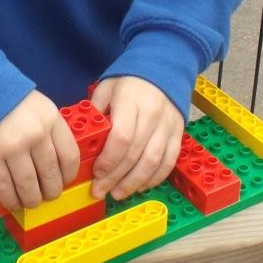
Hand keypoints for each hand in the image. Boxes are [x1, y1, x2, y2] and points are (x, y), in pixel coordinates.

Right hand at [0, 90, 80, 210]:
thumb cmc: (8, 97)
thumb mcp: (38, 106)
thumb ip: (49, 129)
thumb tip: (55, 161)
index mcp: (51, 119)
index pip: (70, 156)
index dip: (69, 175)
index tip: (65, 181)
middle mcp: (35, 134)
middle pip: (50, 175)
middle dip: (51, 191)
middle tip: (47, 196)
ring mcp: (12, 147)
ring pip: (28, 186)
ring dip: (31, 200)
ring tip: (30, 202)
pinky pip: (4, 187)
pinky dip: (9, 199)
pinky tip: (11, 202)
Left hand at [89, 76, 183, 200]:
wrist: (164, 69)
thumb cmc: (129, 82)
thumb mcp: (107, 88)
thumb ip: (96, 112)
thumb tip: (84, 139)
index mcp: (131, 101)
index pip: (122, 136)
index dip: (109, 159)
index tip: (96, 172)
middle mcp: (152, 114)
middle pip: (135, 153)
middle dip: (116, 177)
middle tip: (100, 190)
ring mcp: (168, 126)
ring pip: (153, 162)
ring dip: (134, 182)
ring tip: (117, 193)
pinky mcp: (178, 134)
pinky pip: (168, 162)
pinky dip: (154, 178)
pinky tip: (139, 186)